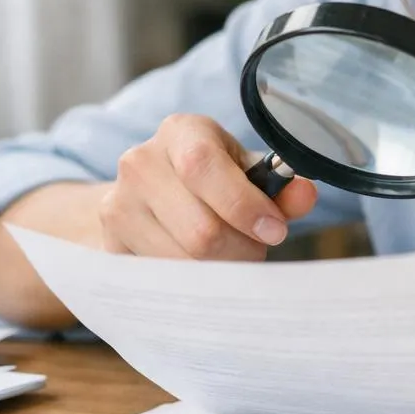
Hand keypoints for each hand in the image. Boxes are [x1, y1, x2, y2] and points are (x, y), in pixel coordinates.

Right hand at [99, 113, 316, 259]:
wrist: (150, 195)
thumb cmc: (213, 181)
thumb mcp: (248, 173)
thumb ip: (281, 186)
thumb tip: (304, 196)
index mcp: (181, 132)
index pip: (203, 167)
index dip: (243, 205)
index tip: (274, 231)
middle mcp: (140, 162)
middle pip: (199, 229)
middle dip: (241, 249)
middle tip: (256, 248)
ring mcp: (118, 204)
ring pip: (181, 261)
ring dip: (219, 270)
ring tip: (230, 254)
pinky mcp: (110, 244)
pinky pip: (161, 279)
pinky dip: (192, 282)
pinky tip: (202, 267)